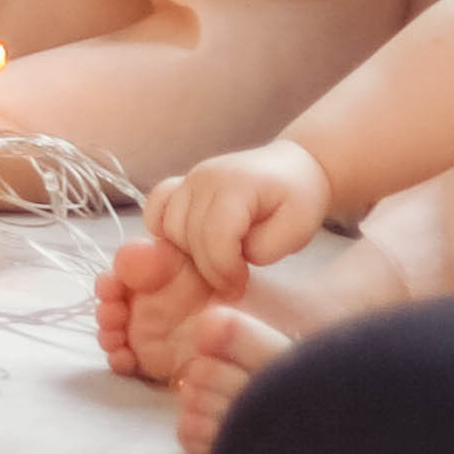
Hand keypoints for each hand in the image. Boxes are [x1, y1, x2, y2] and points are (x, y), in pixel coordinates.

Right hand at [144, 141, 331, 295]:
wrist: (291, 170)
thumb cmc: (297, 201)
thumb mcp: (296, 230)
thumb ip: (263, 249)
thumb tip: (233, 257)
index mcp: (237, 184)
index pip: (215, 236)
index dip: (225, 270)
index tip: (242, 284)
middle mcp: (205, 176)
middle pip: (188, 236)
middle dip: (209, 269)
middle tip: (233, 283)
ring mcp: (190, 178)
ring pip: (168, 228)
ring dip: (189, 255)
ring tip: (218, 264)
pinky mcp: (181, 185)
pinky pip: (156, 208)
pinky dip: (164, 232)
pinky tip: (187, 247)